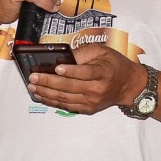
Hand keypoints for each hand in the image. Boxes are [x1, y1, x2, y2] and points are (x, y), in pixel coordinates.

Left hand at [27, 42, 144, 115]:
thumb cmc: (114, 64)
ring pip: (65, 98)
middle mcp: (98, 89)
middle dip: (49, 82)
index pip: (85, 73)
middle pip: (70, 87)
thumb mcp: (102, 51)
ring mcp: (92, 101)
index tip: (56, 68)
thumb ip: (83, 52)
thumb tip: (62, 57)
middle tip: (33, 77)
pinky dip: (53, 101)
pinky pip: (67, 106)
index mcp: (103, 72)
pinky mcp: (88, 109)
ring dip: (46, 93)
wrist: (128, 85)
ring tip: (32, 87)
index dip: (71, 71)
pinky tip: (41, 96)